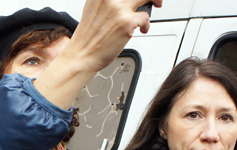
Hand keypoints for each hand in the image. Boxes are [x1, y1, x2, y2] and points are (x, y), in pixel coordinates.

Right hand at [36, 0, 161, 108]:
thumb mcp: (93, 9)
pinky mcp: (127, 22)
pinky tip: (141, 29)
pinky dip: (146, 24)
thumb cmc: (87, 38)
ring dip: (154, 0)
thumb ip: (107, 2)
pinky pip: (145, 17)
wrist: (81, 56)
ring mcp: (119, 9)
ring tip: (155, 5)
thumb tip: (125, 0)